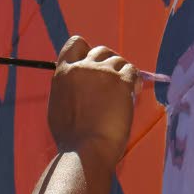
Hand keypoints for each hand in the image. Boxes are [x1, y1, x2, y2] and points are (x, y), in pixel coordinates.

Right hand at [47, 36, 137, 166]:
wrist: (86, 149)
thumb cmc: (71, 138)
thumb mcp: (58, 107)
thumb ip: (68, 89)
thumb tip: (78, 85)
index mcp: (63, 74)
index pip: (75, 44)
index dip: (87, 51)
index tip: (92, 64)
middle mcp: (82, 68)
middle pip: (101, 51)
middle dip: (108, 64)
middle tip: (112, 83)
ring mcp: (103, 73)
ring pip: (119, 61)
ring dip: (122, 74)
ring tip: (122, 94)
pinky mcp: (121, 82)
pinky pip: (133, 71)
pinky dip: (135, 81)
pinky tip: (132, 93)